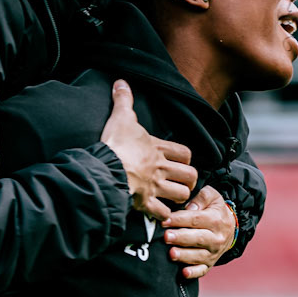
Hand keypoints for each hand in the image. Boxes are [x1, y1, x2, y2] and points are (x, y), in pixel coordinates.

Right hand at [100, 80, 196, 219]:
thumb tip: (120, 81)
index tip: (179, 161)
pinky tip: (158, 213)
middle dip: (188, 180)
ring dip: (178, 197)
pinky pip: (162, 213)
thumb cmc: (116, 143)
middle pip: (190, 176)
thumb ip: (123, 100)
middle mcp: (162, 169)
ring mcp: (156, 187)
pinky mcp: (146, 203)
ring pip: (181, 195)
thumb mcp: (121, 117)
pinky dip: (162, 215)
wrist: (107, 167)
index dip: (186, 159)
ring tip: (171, 197)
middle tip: (180, 182)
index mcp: (159, 149)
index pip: (185, 154)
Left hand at [163, 184, 237, 279]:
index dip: (180, 220)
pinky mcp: (209, 264)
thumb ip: (201, 197)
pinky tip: (183, 273)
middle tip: (166, 236)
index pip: (196, 220)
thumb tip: (190, 206)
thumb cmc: (215, 210)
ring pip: (198, 256)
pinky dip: (193, 273)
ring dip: (184, 256)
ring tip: (171, 253)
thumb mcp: (212, 197)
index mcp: (216, 220)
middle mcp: (216, 238)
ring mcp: (213, 253)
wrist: (229, 228)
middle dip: (181, 238)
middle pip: (198, 238)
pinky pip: (202, 270)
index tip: (165, 220)